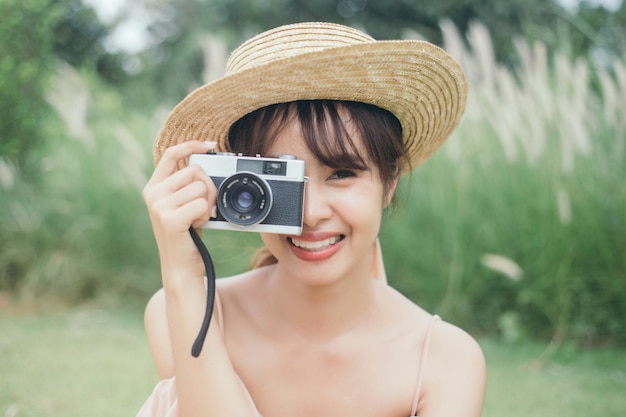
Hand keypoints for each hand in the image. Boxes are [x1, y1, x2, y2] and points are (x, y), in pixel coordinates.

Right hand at [143, 141, 216, 284]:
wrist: (181, 268)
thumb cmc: (187, 236)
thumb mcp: (183, 205)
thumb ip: (187, 185)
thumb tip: (207, 161)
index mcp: (154, 187)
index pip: (170, 154)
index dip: (191, 145)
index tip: (210, 145)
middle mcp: (153, 194)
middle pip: (194, 171)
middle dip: (210, 187)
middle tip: (206, 207)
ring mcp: (159, 206)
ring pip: (201, 188)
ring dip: (208, 204)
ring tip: (197, 219)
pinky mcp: (170, 219)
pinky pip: (201, 204)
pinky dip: (205, 216)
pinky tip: (196, 227)